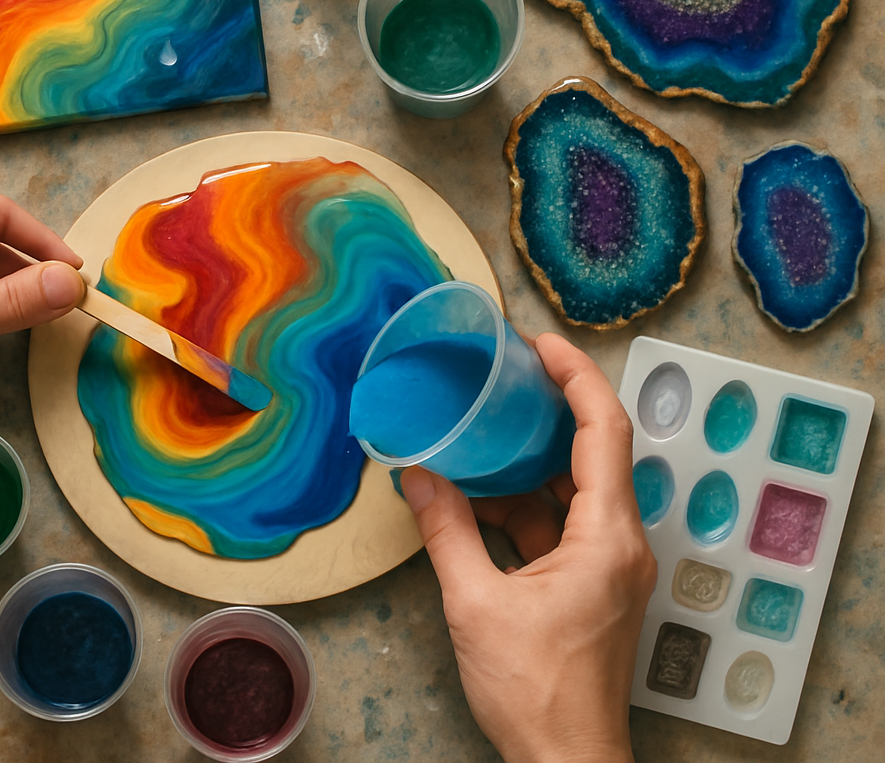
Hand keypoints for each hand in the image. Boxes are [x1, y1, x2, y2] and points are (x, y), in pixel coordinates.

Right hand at [400, 333, 655, 762]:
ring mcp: (609, 563)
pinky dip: (524, 504)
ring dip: (529, 460)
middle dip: (552, 407)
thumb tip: (416, 477)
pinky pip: (562, 522)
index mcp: (605, 536)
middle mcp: (620, 541)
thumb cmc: (535, 692)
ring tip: (482, 429)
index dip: (576, 376)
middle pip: (595, 450)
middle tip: (507, 373)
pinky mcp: (593, 583)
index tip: (540, 343)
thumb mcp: (476, 605)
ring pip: (575, 487)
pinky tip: (479, 498)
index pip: (604, 430)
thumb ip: (445, 532)